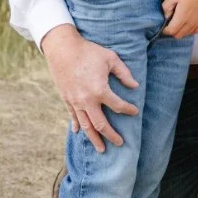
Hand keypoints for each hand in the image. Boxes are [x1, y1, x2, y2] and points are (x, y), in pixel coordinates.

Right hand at [41, 25, 138, 151]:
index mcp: (100, 90)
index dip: (128, 110)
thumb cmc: (88, 51)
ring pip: (86, 126)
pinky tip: (79, 133)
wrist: (62, 48)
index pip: (118, 106)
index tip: (134, 111)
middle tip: (120, 143)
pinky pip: (73, 116)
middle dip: (112, 135)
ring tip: (101, 149)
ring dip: (94, 138)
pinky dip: (77, 126)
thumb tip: (135, 86)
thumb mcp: (110, 58)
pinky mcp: (66, 99)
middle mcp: (87, 100)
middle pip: (101, 124)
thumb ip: (124, 73)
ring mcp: (75, 102)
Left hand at [162, 0, 197, 38]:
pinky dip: (189, 30)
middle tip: (170, 23)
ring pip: (187, 34)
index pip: (171, 31)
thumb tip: (166, 16)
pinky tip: (187, 22)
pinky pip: (195, 31)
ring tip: (179, 21)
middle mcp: (191, 22)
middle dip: (172, 31)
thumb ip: (166, 7)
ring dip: (180, 31)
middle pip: (178, 35)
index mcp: (182, 17)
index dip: (165, 30)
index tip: (164, 25)